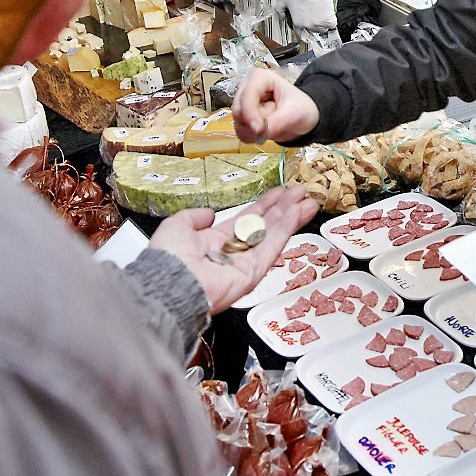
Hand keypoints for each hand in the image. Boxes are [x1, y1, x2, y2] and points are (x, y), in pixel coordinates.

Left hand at [150, 186, 317, 312]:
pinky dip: (286, 229)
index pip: (245, 221)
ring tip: (307, 200)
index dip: (263, 206)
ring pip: (272, 235)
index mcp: (214, 242)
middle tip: (300, 193)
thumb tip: (208, 213)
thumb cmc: (169, 258)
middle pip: (264, 226)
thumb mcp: (177, 225)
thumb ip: (194, 216)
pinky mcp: (254, 272)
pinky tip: (297, 213)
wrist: (171, 282)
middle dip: (283, 208)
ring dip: (291, 217)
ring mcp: (245, 263)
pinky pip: (272, 246)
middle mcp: (232, 253)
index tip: (278, 193)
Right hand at [234, 68, 319, 143]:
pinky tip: (266, 133)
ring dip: (255, 131)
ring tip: (274, 125)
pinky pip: (240, 131)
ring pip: (238, 122)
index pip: (247, 95)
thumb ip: (276, 122)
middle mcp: (247, 88)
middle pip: (238, 110)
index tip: (259, 129)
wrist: (303, 118)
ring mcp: (243, 103)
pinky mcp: (243, 117)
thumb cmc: (301, 108)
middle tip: (274, 126)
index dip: (250, 113)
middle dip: (255, 123)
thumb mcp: (294, 113)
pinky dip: (252, 137)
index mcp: (260, 78)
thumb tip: (260, 132)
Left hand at [280, 0, 336, 32]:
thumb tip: (281, 17)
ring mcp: (319, 24)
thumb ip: (280, 10)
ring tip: (321, 17)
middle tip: (313, 18)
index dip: (302, 30)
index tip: (304, 28)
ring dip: (321, 25)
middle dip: (312, 26)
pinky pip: (331, 25)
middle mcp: (309, 25)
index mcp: (298, 23)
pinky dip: (330, 22)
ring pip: (322, 30)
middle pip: (312, 32)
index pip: (299, 34)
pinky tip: (328, 17)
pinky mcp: (328, 20)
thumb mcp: (284, 0)